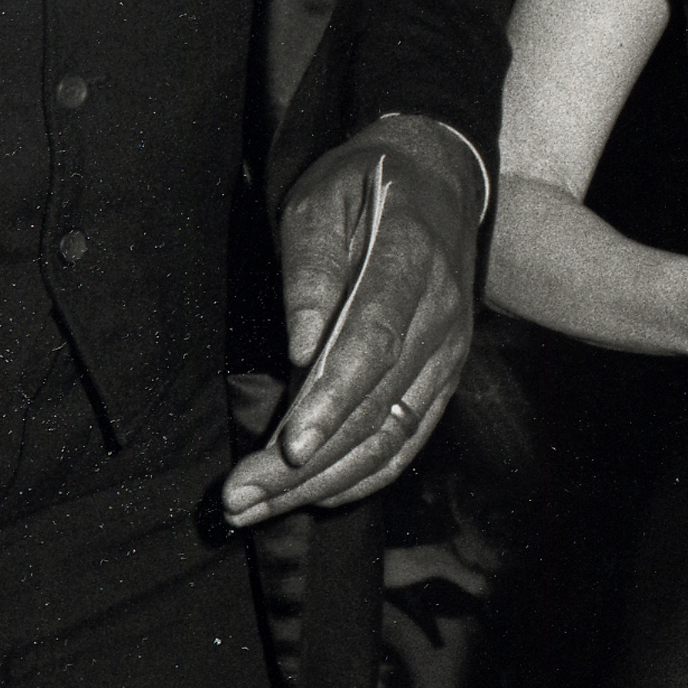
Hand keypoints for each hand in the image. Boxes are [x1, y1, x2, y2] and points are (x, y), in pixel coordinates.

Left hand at [221, 118, 481, 527]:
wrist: (437, 179)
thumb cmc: (363, 186)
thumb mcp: (321, 199)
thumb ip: (312, 268)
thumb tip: (301, 349)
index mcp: (410, 258)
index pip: (374, 342)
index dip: (332, 399)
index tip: (287, 446)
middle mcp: (441, 315)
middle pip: (375, 405)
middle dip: (305, 463)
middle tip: (239, 498)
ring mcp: (449, 353)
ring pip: (390, 437)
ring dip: (324, 482)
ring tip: (256, 507)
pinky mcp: (444, 378)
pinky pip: (406, 440)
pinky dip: (361, 477)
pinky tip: (312, 495)